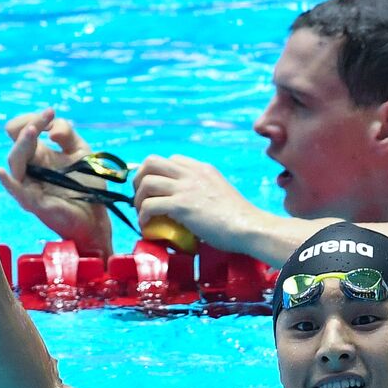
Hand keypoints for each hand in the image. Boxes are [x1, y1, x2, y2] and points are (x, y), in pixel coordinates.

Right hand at [0, 108, 112, 256]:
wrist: (97, 217)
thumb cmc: (88, 186)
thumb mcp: (81, 151)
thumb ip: (67, 133)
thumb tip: (51, 130)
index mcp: (39, 154)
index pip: (23, 130)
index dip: (34, 119)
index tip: (51, 112)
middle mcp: (30, 169)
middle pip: (18, 144)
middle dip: (29, 126)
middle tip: (44, 119)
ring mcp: (30, 186)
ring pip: (15, 162)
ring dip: (22, 145)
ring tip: (32, 130)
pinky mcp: (34, 203)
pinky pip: (17, 192)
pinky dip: (8, 182)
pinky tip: (0, 172)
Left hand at [134, 154, 260, 248]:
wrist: (248, 227)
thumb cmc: (239, 219)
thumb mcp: (220, 194)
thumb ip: (203, 194)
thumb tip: (191, 211)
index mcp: (202, 169)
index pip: (171, 160)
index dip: (157, 174)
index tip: (155, 191)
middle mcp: (191, 173)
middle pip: (151, 161)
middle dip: (139, 178)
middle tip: (141, 198)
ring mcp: (185, 187)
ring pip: (146, 182)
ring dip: (138, 199)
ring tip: (142, 214)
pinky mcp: (181, 205)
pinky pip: (150, 205)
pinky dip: (143, 216)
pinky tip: (146, 226)